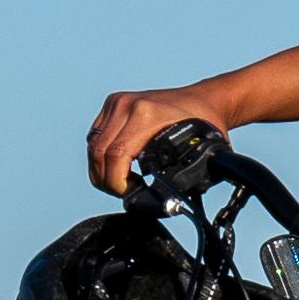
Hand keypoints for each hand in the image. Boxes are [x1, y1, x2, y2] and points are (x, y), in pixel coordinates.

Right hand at [83, 88, 225, 204]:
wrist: (204, 98)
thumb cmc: (205, 124)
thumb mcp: (196, 152)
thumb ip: (179, 175)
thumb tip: (165, 201)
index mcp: (146, 115)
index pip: (116, 155)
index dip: (116, 182)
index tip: (130, 193)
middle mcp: (127, 105)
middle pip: (98, 153)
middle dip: (106, 181)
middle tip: (124, 192)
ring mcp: (118, 102)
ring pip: (93, 146)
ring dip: (101, 170)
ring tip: (122, 181)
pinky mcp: (113, 103)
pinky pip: (95, 136)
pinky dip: (101, 155)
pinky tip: (118, 165)